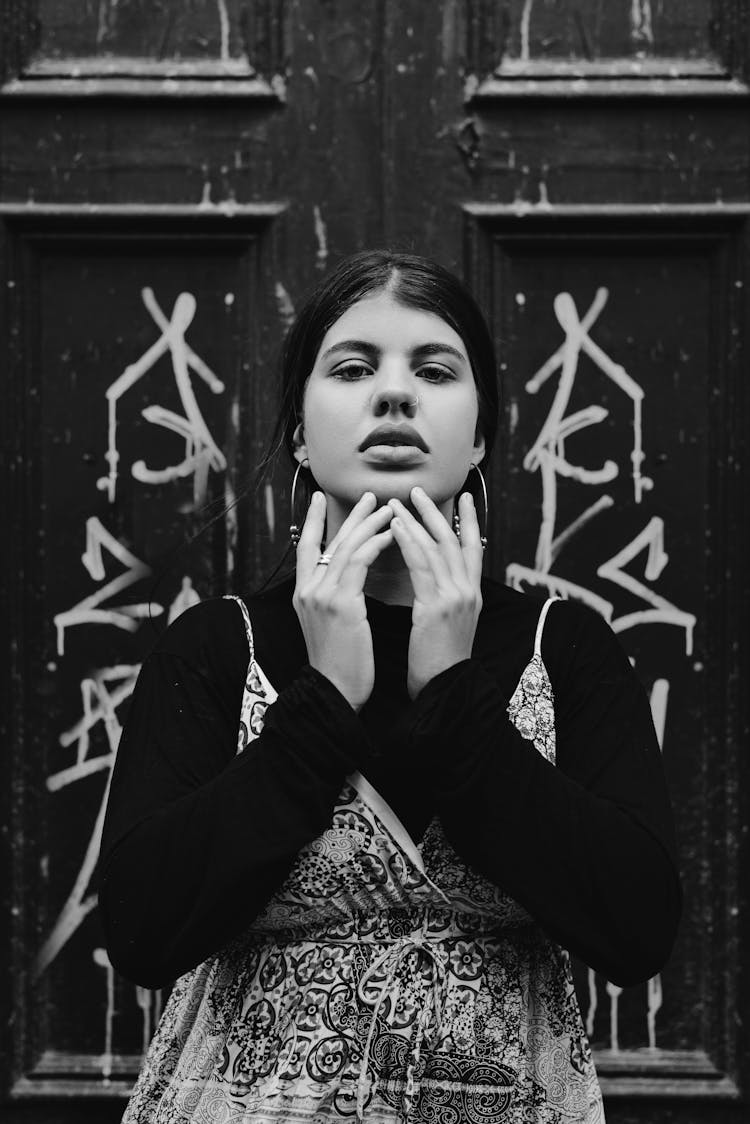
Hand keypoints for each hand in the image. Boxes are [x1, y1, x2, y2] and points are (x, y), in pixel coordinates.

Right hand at [293, 491, 393, 710]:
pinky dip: (376, 544)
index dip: (312, 521)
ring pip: (346, 546)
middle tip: (370, 496)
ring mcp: (322, 595)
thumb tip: (347, 582)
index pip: (304, 547)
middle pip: (329, 541)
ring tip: (389, 509)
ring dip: (369, 524)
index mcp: (303, 594)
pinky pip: (359, 562)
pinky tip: (392, 535)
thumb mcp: (329, 625)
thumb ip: (334, 599)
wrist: (334, 691)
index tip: (319, 499)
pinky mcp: (341, 603)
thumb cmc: (340, 664)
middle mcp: (308, 590)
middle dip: (351, 516)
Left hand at [389, 487, 482, 698]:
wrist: (444, 688)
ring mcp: (455, 597)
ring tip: (399, 502)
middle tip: (418, 491)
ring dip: (417, 521)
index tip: (464, 498)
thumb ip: (445, 599)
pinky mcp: (438, 606)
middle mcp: (468, 591)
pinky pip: (422, 566)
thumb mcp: (449, 624)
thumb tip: (434, 581)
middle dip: (437, 512)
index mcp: (472, 594)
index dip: (469, 521)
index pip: (473, 549)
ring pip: (437, 548)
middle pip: (454, 540)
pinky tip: (396, 527)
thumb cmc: (439, 661)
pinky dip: (410, 542)